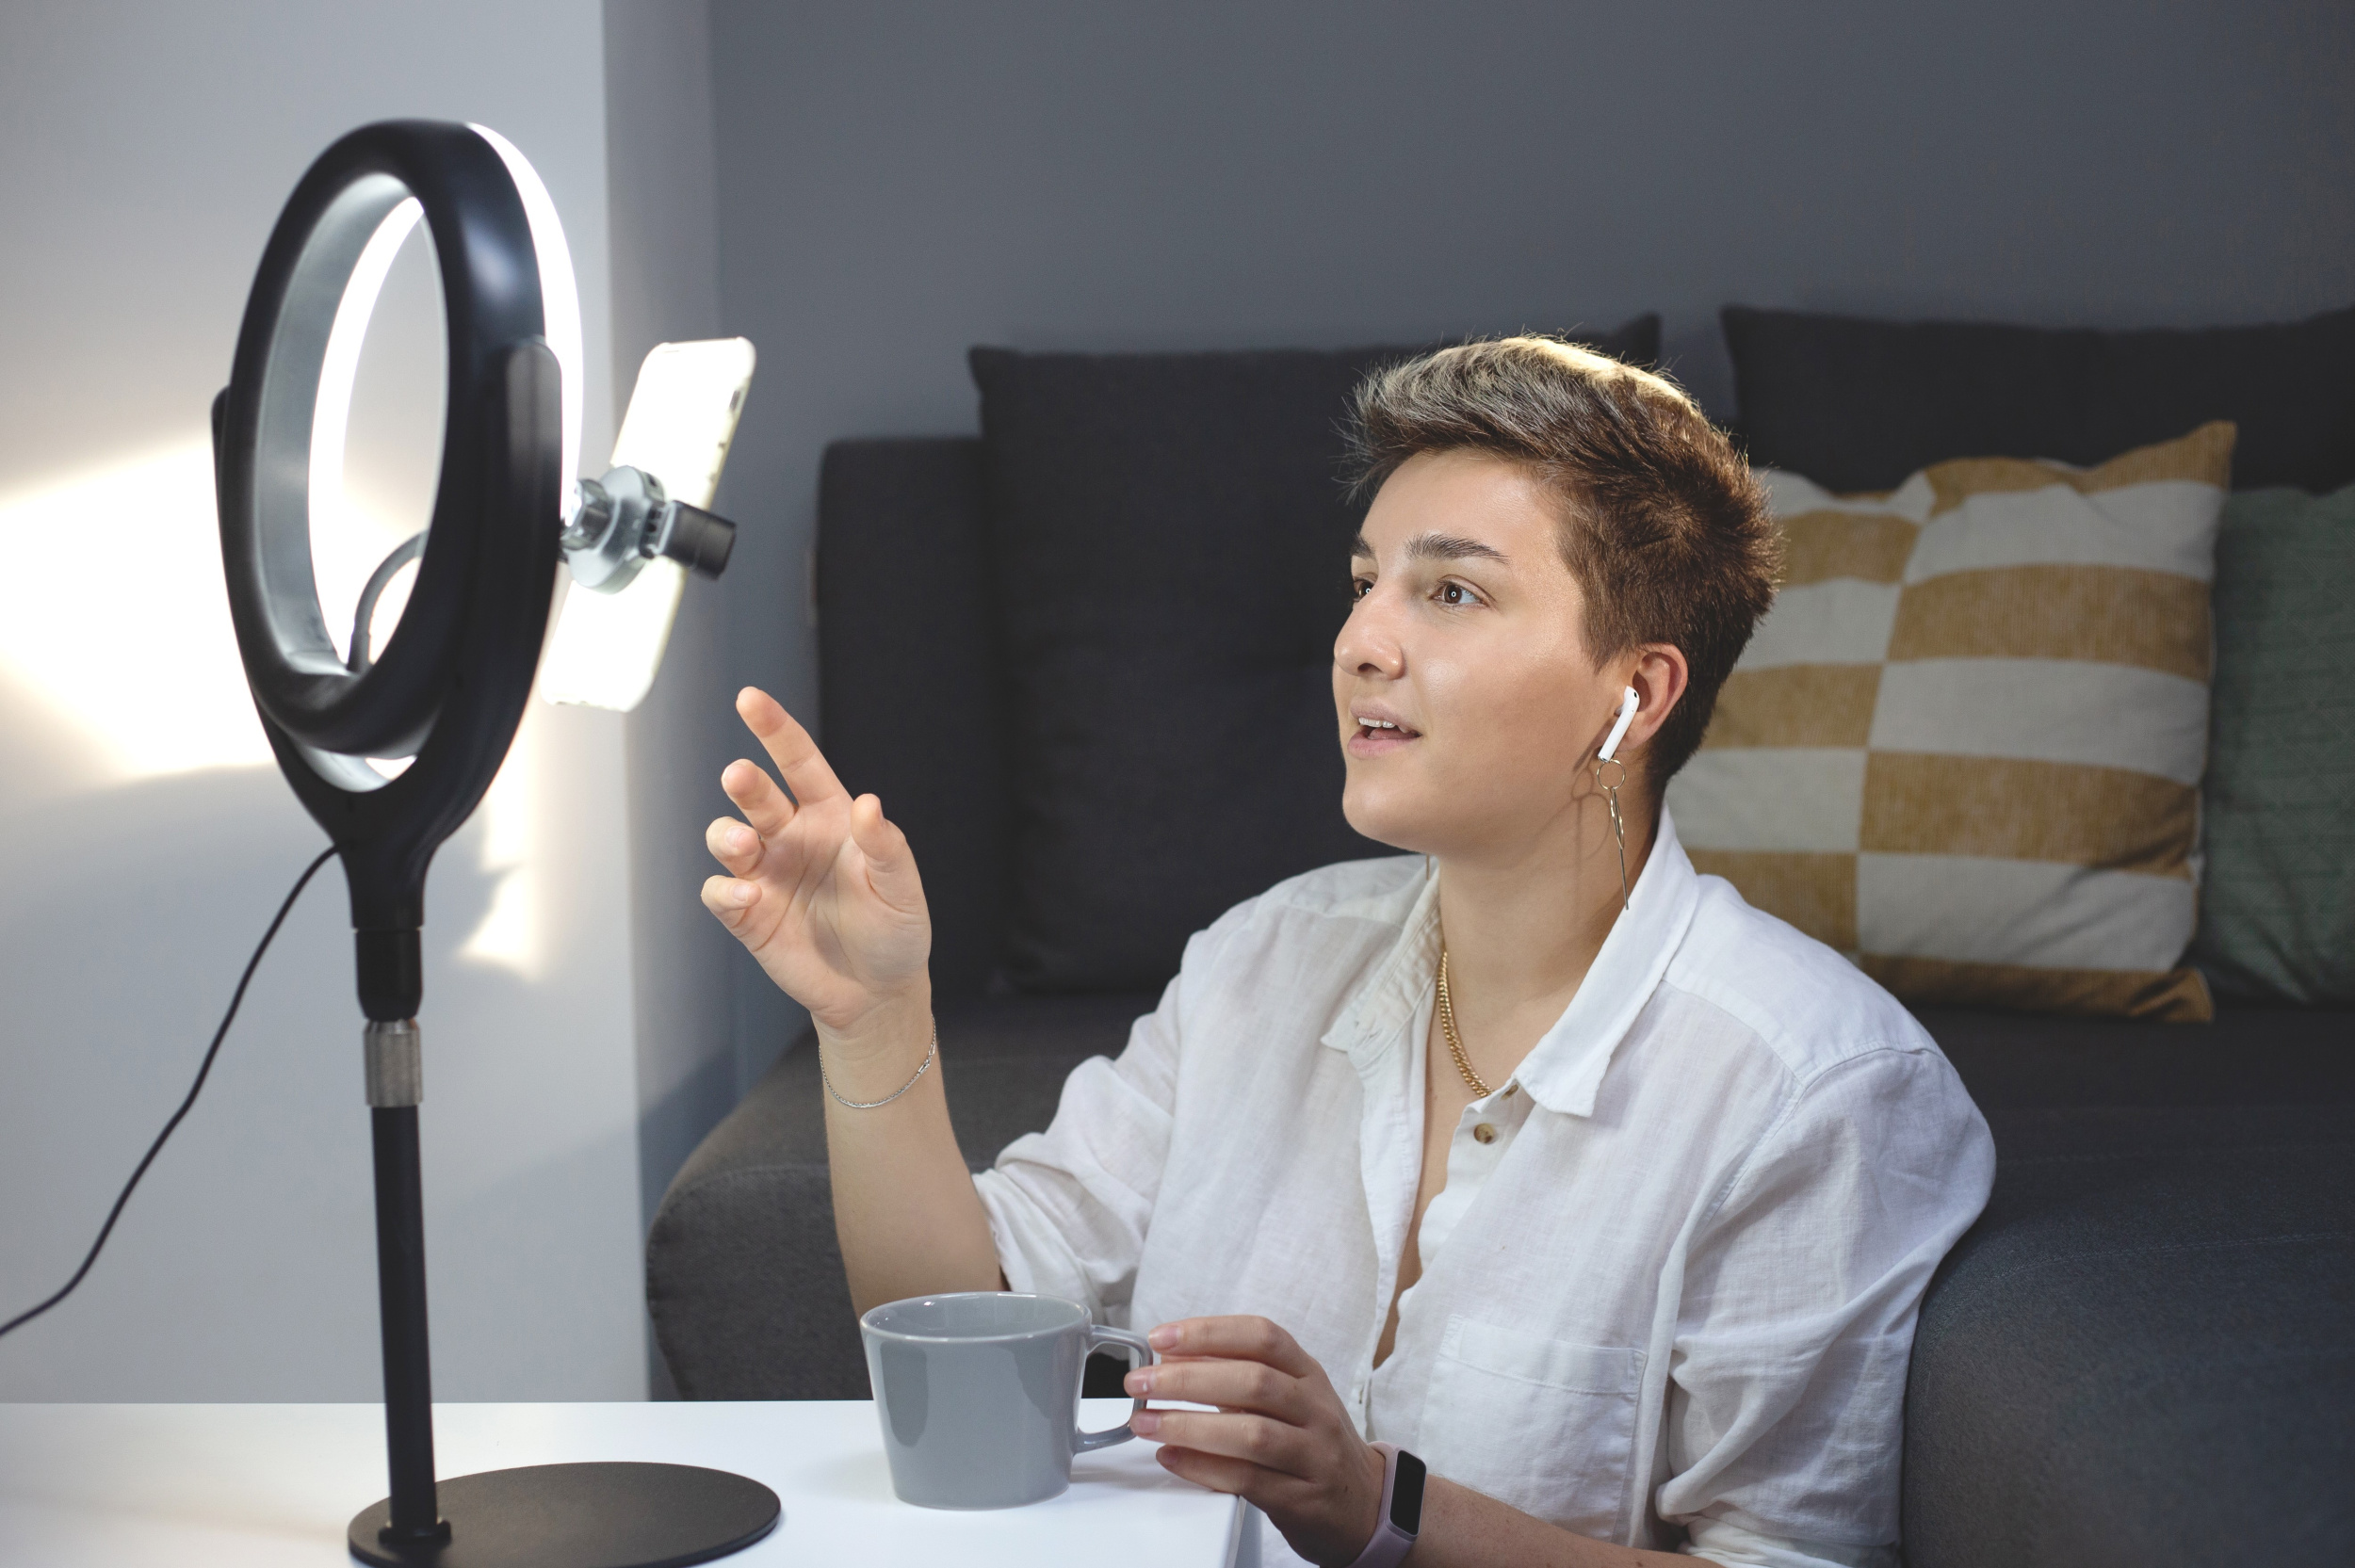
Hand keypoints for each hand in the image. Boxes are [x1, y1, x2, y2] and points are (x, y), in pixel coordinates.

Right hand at [700, 687, 929, 1038]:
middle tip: (740, 776)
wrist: (877, 991)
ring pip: (727, 837)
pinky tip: (748, 897)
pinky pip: (721, 892)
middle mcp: (790, 837)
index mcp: (829, 816)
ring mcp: (765, 874)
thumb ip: (886, 847)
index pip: (798, 762)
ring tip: (744, 844)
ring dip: (727, 835)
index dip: (774, 729)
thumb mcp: (902, 888)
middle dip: (744, 783)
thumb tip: (869, 805)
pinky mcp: (748, 914)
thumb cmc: (895, 929)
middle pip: (756, 796)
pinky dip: (726, 890)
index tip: (749, 698)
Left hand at [1129, 1316, 1386, 1567]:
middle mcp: (1315, 1409)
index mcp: (1308, 1373)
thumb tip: (1172, 1358)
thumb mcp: (1288, 1397)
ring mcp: (1313, 1455)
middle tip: (1140, 1383)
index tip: (1162, 1338)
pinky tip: (1172, 1457)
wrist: (1363, 1503)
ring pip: (1251, 1433)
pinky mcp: (1301, 1499)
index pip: (1262, 1336)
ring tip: (1146, 1422)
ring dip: (1189, 1425)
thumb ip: (1237, 1376)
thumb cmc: (1312, 1442)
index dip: (1209, 1333)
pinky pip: (1248, 1480)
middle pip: (1254, 1382)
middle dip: (1188, 1379)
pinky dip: (1203, 1467)